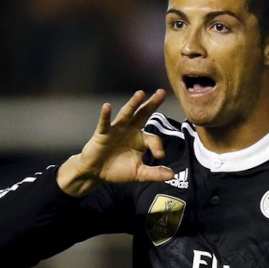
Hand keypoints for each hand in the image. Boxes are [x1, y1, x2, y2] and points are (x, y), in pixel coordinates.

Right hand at [57, 89, 172, 196]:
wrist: (96, 173)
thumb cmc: (118, 170)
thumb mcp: (139, 173)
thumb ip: (155, 173)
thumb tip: (172, 175)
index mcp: (141, 139)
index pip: (154, 139)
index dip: (158, 146)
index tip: (160, 156)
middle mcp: (130, 131)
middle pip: (143, 115)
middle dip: (152, 104)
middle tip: (162, 92)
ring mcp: (116, 130)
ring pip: (126, 114)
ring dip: (133, 104)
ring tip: (140, 94)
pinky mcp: (103, 134)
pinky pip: (105, 123)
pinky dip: (105, 115)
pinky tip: (107, 106)